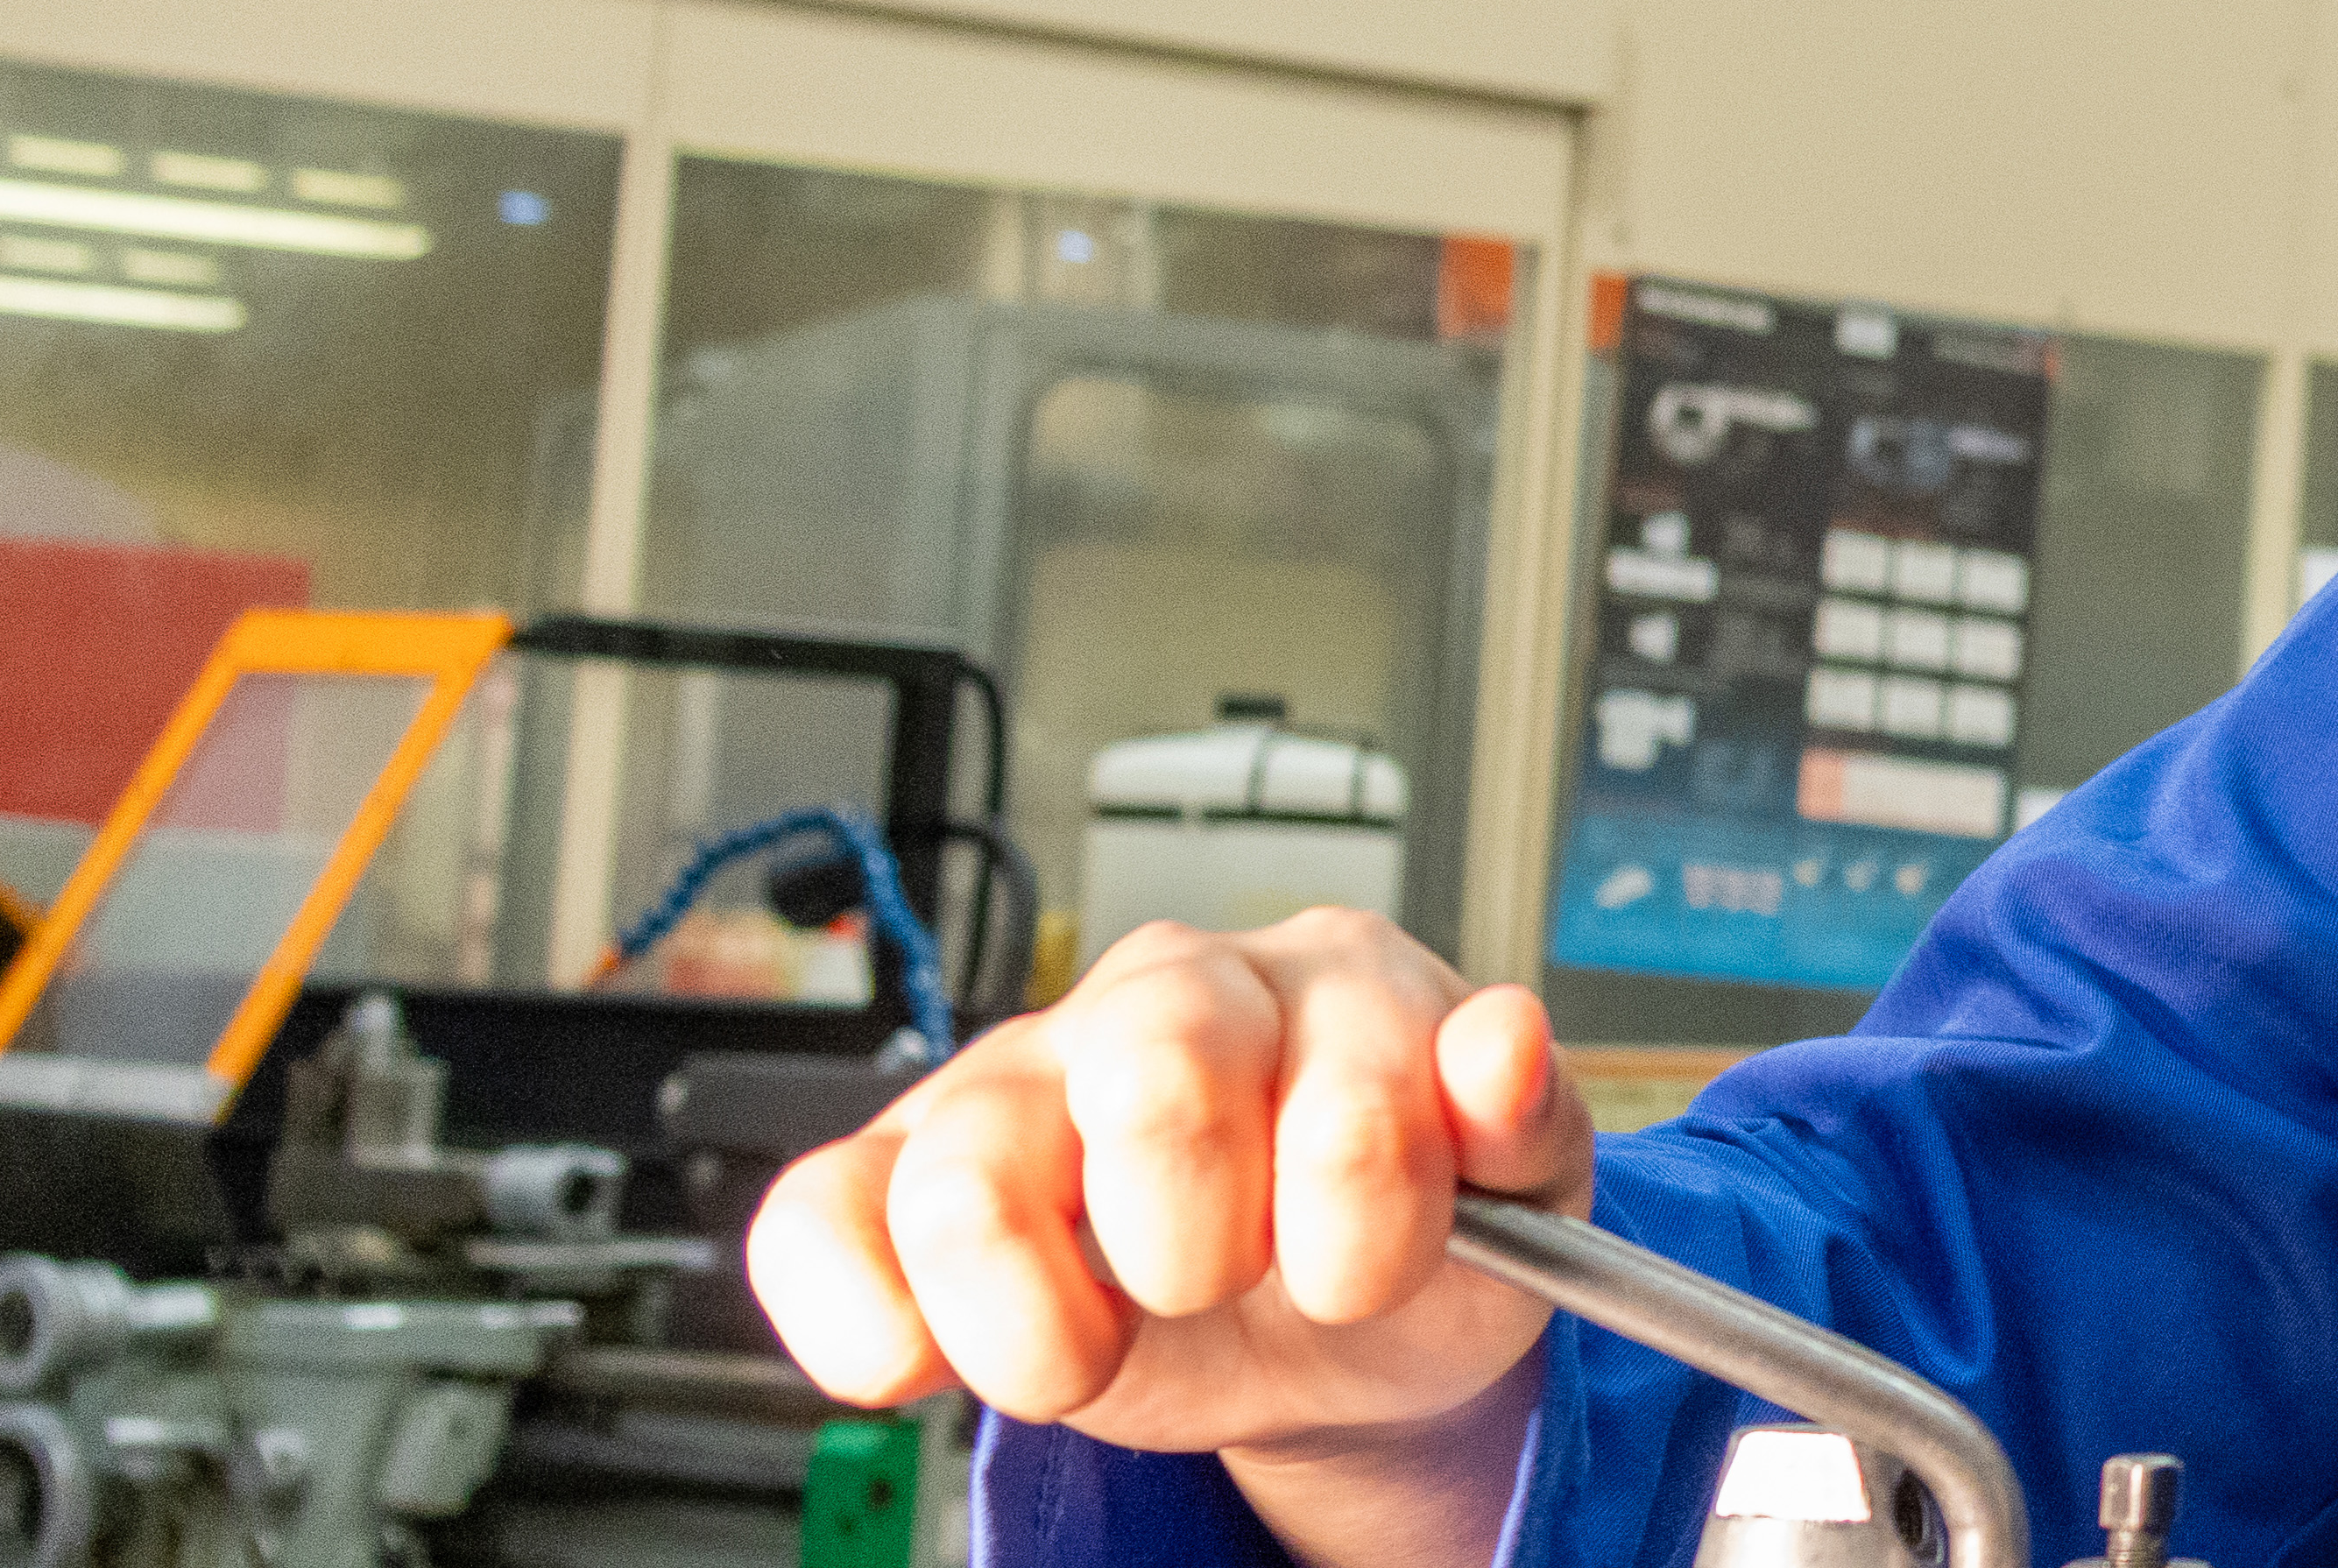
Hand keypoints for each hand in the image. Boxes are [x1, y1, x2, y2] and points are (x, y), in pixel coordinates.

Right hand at [751, 909, 1586, 1467]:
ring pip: (967, 1173)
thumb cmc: (1421, 1223)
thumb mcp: (1517, 1188)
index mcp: (1336, 981)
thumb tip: (1501, 1045)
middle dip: (1202, 1244)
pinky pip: (815, 1219)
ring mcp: (1024, 1073)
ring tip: (1102, 1342)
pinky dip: (862, 1318)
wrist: (1348, 1311)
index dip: (1359, 1225)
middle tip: (1224, 1285)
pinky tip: (926, 1357)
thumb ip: (1522, 1117)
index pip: (1342, 1098)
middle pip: (1151, 1081)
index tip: (1364, 1272)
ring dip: (1041, 1319)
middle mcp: (1172, 997)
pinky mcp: (898, 1165)